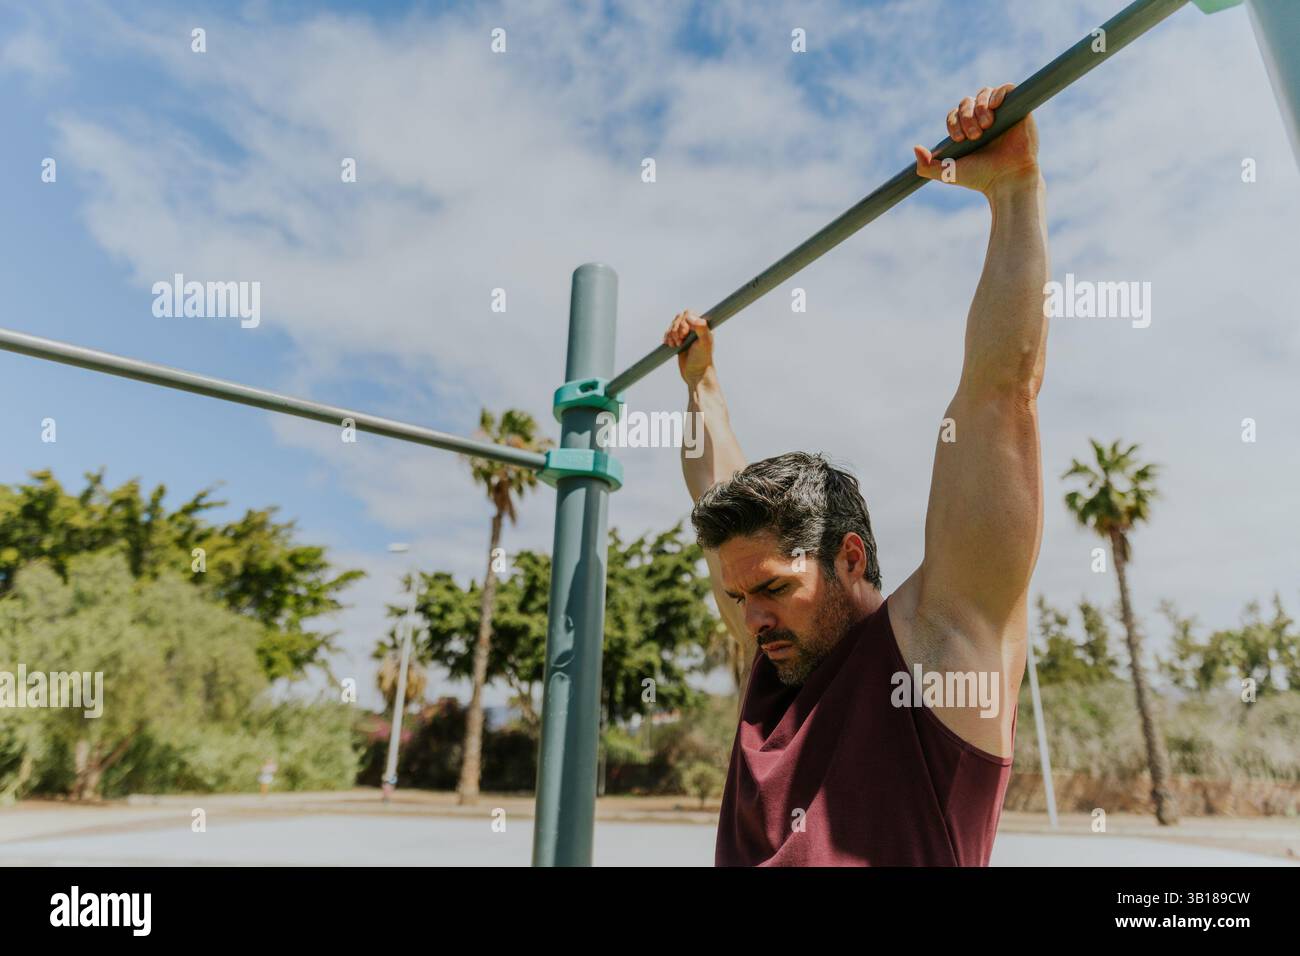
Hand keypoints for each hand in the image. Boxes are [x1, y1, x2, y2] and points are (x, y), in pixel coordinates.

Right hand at [664, 309, 713, 386]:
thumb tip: (689, 316)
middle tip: (681, 341)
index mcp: (702, 326)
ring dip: (671, 334)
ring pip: (672, 325)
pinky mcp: (678, 341)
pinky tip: (670, 345)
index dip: (683, 322)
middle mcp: (694, 328)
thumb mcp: (705, 342)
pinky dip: (667, 338)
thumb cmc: (702, 359)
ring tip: (677, 345)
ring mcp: (686, 334)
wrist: (696, 374)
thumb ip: (701, 327)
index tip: (685, 334)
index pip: (688, 313)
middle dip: (676, 329)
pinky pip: (668, 333)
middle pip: (678, 318)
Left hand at [913, 84, 1038, 195]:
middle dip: (965, 116)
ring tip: (986, 126)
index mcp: (968, 131)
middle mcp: (984, 120)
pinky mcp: (1019, 110)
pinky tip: (995, 106)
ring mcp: (1002, 114)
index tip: (960, 139)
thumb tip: (916, 148)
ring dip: (980, 107)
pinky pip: (1007, 89)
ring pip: (984, 93)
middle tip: (974, 135)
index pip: (954, 114)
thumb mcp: (947, 173)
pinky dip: (999, 92)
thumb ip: (927, 166)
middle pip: (967, 102)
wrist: (1007, 179)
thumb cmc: (980, 178)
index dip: (953, 122)